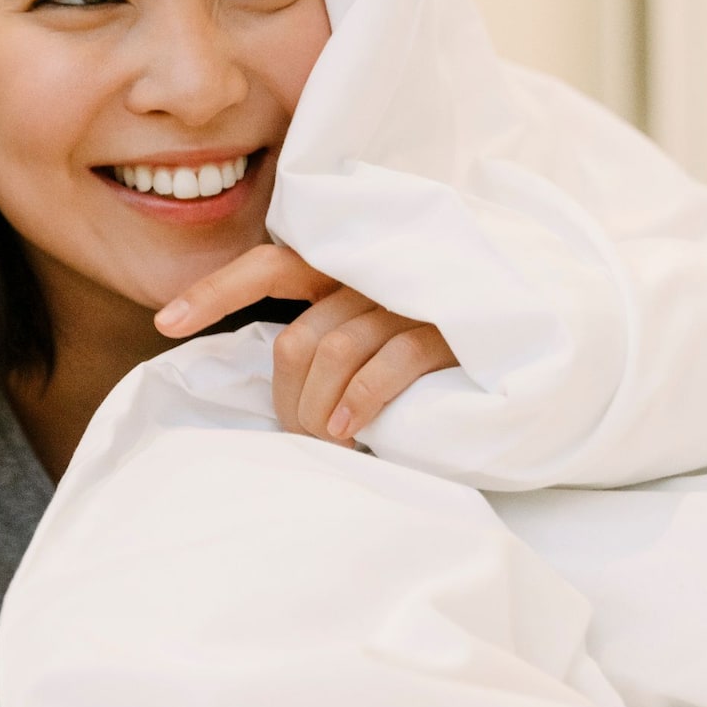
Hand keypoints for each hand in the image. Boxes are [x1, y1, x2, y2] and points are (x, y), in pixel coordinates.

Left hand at [154, 245, 456, 445]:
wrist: (541, 331)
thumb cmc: (443, 343)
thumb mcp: (375, 330)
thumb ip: (326, 336)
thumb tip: (276, 386)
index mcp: (347, 264)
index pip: (268, 266)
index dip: (215, 292)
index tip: (165, 324)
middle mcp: (375, 271)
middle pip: (298, 337)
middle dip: (289, 400)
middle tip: (302, 438)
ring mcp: (414, 293)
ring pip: (334, 351)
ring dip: (322, 410)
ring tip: (329, 443)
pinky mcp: (454, 324)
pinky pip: (390, 362)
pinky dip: (363, 400)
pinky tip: (354, 429)